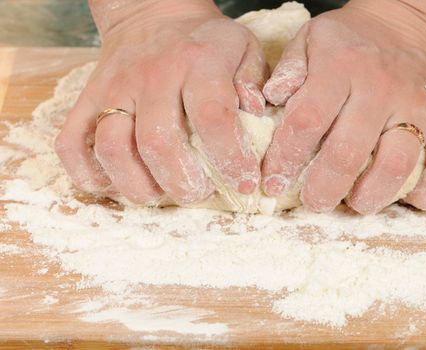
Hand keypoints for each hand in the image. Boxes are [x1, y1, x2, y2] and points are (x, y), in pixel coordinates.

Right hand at [55, 0, 267, 204]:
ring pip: (112, 148)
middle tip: (200, 194)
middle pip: (159, 143)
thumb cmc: (204, 41)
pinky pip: (72, 145)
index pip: (213, 119)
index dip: (231, 160)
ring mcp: (113, 89)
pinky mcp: (86, 100)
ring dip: (137, 186)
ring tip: (160, 195)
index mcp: (198, 63)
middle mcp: (152, 76)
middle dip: (183, 184)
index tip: (245, 183)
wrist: (151, 13)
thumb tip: (255, 117)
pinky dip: (89, 176)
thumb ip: (254, 82)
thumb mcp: (243, 47)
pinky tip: (117, 184)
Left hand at [262, 0, 425, 213]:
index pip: (307, 120)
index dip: (285, 158)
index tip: (273, 182)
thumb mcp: (310, 38)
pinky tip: (413, 199)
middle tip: (314, 202)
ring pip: (396, 164)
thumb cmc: (351, 40)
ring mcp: (417, 104)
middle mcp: (380, 88)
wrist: (408, 21)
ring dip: (373, 195)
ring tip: (357, 203)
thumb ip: (288, 68)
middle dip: (324, 188)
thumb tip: (272, 98)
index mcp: (340, 68)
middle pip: (348, 153)